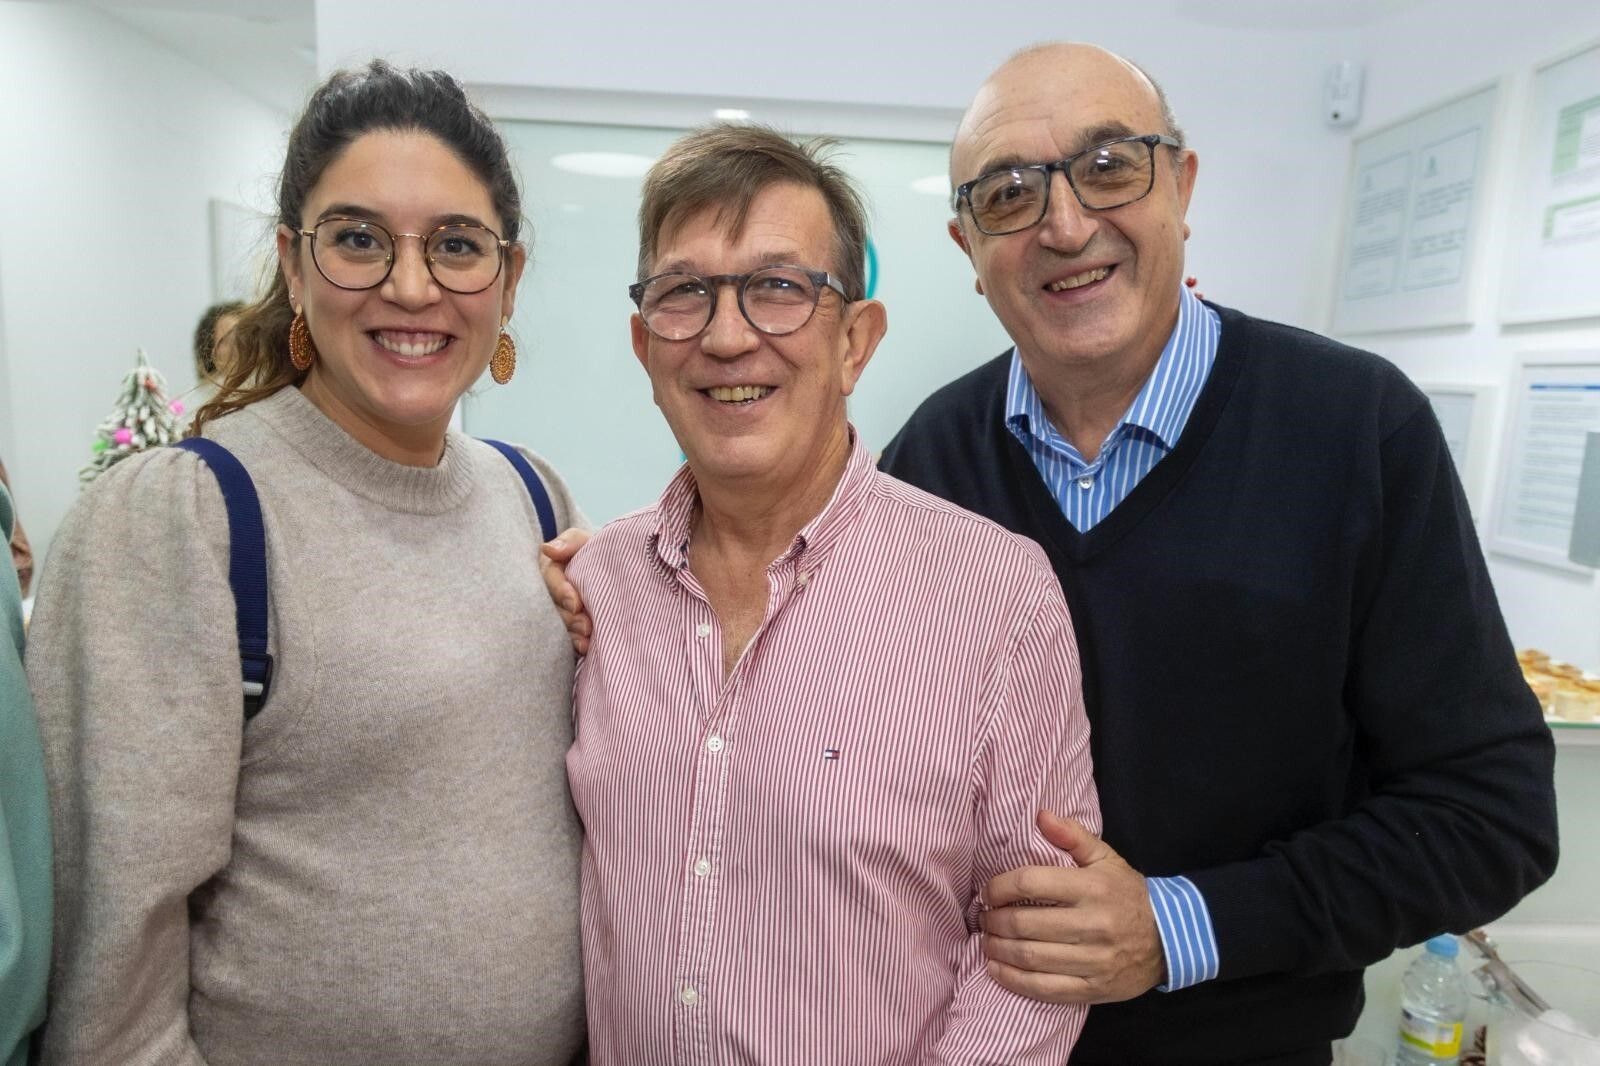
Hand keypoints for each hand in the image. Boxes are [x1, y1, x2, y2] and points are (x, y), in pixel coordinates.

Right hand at [539, 528, 592, 653]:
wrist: (615, 566)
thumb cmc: (597, 551)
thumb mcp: (584, 540)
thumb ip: (570, 542)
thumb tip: (548, 550)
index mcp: (550, 569)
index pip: (551, 580)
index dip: (562, 592)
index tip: (576, 604)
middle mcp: (551, 593)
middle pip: (554, 608)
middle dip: (569, 619)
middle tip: (587, 627)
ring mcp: (560, 611)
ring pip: (560, 626)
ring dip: (572, 634)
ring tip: (587, 641)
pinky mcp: (571, 627)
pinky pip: (568, 638)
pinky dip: (576, 645)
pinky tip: (586, 649)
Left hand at [979, 810, 1165, 1004]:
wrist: (1171, 939)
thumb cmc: (1128, 894)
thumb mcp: (1106, 858)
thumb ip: (1072, 835)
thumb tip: (1040, 814)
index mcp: (1092, 888)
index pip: (1031, 883)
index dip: (999, 887)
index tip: (986, 891)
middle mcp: (1093, 924)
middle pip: (1025, 923)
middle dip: (993, 920)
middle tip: (982, 918)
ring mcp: (1093, 960)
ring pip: (1030, 957)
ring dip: (998, 949)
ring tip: (985, 940)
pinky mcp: (1093, 989)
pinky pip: (1044, 988)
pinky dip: (1013, 980)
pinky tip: (996, 968)